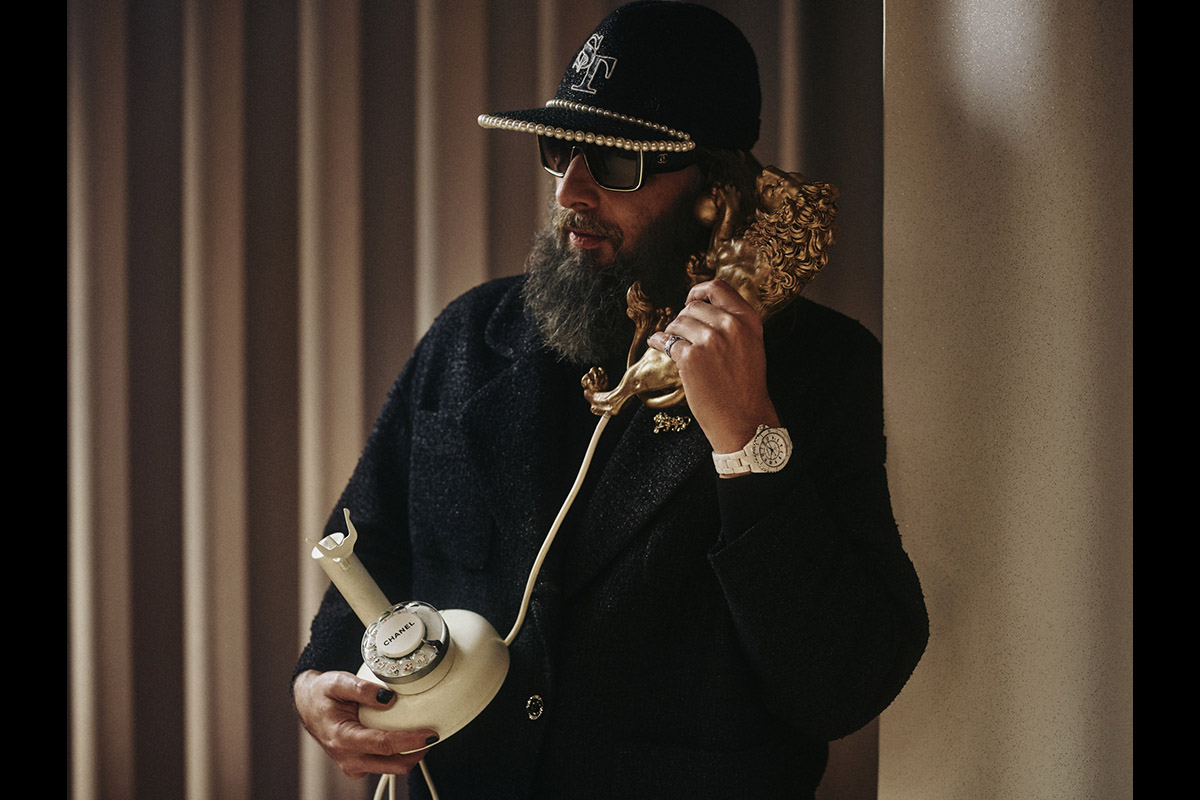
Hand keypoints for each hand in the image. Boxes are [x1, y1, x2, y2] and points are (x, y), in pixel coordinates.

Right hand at [293, 670, 438, 777]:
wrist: (308, 705)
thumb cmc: (322, 694)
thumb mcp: (338, 682)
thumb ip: (362, 689)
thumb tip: (388, 698)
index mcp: (342, 738)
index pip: (384, 745)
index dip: (410, 741)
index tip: (430, 733)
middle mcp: (348, 758)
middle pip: (393, 765)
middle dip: (417, 752)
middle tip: (433, 734)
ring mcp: (353, 766)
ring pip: (391, 768)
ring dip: (410, 754)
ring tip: (421, 734)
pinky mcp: (358, 766)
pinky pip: (384, 765)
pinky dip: (398, 754)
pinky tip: (404, 737)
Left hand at [647, 279, 779, 457]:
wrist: (743, 419)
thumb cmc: (745, 386)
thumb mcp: (750, 344)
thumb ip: (732, 322)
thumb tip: (699, 306)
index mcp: (748, 320)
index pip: (718, 288)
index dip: (698, 292)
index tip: (690, 301)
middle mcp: (730, 325)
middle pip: (693, 306)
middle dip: (683, 319)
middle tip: (683, 335)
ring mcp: (710, 341)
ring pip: (678, 322)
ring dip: (672, 332)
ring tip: (676, 346)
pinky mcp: (691, 358)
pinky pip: (666, 340)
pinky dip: (658, 342)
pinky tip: (658, 345)